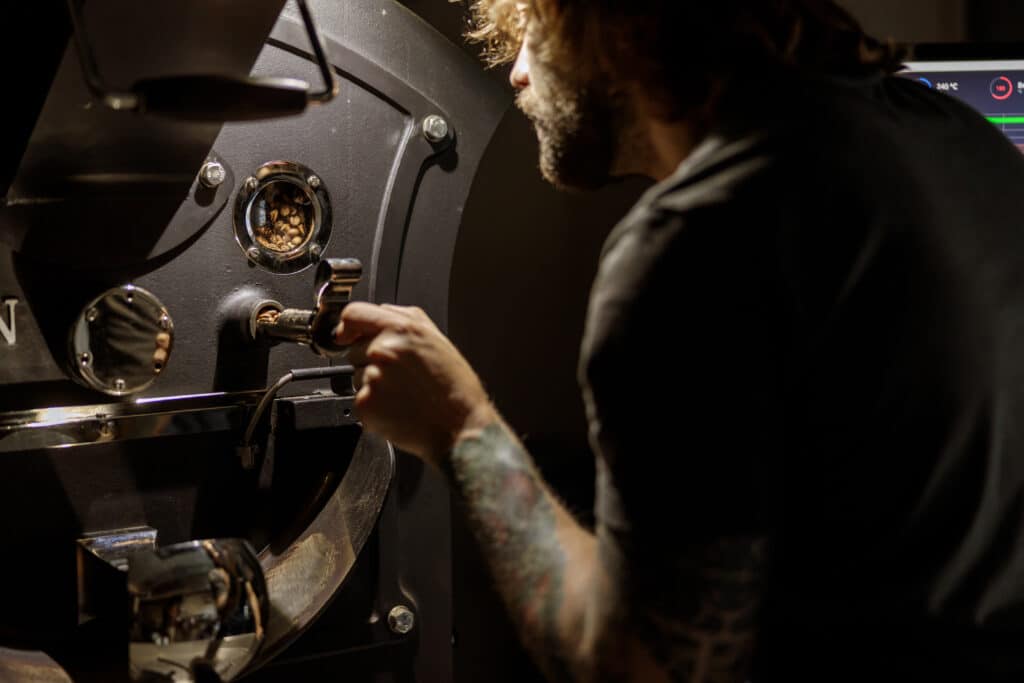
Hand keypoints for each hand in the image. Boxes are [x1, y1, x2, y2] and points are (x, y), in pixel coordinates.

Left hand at [334, 302, 496, 466]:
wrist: (459, 427)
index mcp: (402, 330)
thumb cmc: (454, 388)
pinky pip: (360, 399)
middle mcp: (384, 350)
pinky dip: (374, 405)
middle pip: (354, 349)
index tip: (346, 336)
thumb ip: (406, 319)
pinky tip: (397, 407)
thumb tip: (381, 312)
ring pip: (356, 375)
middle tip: (400, 376)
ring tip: (403, 393)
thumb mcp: (438, 339)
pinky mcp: (365, 403)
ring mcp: (373, 377)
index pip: (353, 314)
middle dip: (369, 360)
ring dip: (373, 384)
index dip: (347, 326)